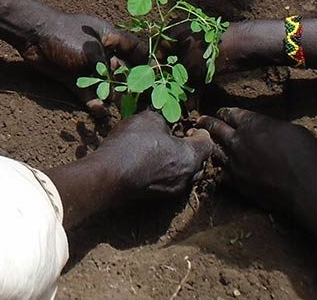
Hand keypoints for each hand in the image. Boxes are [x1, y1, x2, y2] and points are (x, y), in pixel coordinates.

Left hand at [20, 10, 146, 113]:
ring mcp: (86, 66)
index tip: (156, 75)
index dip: (146, 60)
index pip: (134, 48)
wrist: (33, 36)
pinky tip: (97, 109)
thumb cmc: (65, 35)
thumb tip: (114, 90)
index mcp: (109, 36)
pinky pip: (87, 93)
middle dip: (129, 84)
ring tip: (115, 106)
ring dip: (110, 96)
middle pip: (121, 70)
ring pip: (104, 85)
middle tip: (137, 98)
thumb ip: (106, 69)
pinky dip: (93, 101)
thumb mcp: (92, 50)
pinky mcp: (73, 79)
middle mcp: (101, 52)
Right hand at [96, 110, 214, 200]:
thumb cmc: (132, 144)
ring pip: (187, 175)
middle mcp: (187, 177)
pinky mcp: (158, 197)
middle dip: (194, 150)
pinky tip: (155, 163)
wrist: (109, 174)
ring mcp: (173, 190)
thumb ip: (164, 121)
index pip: (208, 144)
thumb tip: (165, 127)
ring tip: (167, 151)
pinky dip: (169, 172)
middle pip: (200, 163)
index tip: (192, 128)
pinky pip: (172, 183)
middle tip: (181, 139)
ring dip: (181, 163)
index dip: (201, 133)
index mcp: (190, 156)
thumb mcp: (149, 119)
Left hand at [198, 108, 316, 227]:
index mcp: (252, 123)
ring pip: (214, 150)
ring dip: (208, 144)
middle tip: (200, 121)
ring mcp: (235, 162)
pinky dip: (218, 167)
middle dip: (207, 123)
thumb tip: (264, 129)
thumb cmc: (305, 154)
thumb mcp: (290, 129)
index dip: (225, 112)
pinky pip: (220, 172)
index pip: (230, 113)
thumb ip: (269, 127)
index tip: (221, 113)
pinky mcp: (236, 183)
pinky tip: (217, 166)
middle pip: (216, 128)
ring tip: (202, 141)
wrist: (305, 188)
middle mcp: (238, 140)